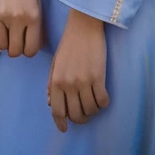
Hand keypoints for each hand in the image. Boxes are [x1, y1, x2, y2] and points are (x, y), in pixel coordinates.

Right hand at [0, 0, 43, 57]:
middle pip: (18, 51)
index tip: (29, 43)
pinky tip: (4, 30)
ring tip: (11, 35)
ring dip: (9, 45)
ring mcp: (6, 17)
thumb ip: (36, 25)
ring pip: (6, 48)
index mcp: (35, 17)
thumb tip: (35, 46)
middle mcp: (20, 19)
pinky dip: (1, 39)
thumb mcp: (37, 4)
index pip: (32, 48)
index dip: (30, 49)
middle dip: (19, 49)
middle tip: (20, 39)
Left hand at [47, 8, 109, 131]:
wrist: (83, 26)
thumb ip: (52, 83)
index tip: (65, 129)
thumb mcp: (55, 63)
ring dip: (93, 111)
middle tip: (84, 115)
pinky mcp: (98, 77)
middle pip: (76, 114)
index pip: (57, 111)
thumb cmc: (68, 43)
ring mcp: (84, 82)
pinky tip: (103, 98)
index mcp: (56, 81)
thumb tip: (51, 104)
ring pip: (90, 110)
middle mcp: (68, 85)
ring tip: (94, 105)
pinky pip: (102, 101)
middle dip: (81, 119)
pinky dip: (103, 104)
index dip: (61, 123)